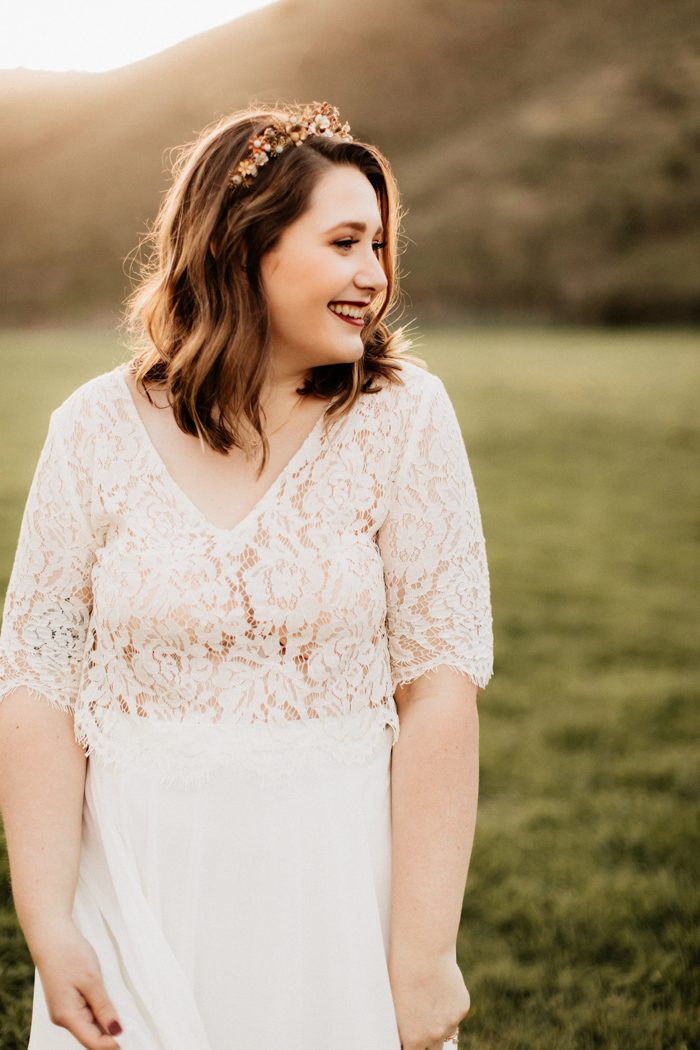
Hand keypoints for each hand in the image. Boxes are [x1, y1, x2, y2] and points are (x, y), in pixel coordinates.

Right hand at [30, 917, 123, 1048]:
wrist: (51, 936)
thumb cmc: (68, 954)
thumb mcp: (92, 980)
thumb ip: (104, 1008)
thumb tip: (115, 1031)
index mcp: (66, 1016)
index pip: (92, 1042)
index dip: (112, 1044)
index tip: (132, 1039)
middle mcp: (62, 1018)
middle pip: (91, 1036)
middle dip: (111, 1034)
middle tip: (135, 1028)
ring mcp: (63, 1010)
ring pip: (89, 1025)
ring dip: (106, 1023)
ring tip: (126, 1015)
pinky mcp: (66, 1001)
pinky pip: (86, 1014)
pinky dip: (99, 1012)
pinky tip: (112, 1005)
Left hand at [389, 949, 468, 1049]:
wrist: (423, 951)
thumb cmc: (401, 974)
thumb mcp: (396, 1006)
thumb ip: (405, 1026)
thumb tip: (407, 1035)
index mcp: (413, 1038)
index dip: (411, 1045)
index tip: (410, 1040)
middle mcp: (434, 1035)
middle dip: (427, 1042)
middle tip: (421, 1023)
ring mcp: (451, 1022)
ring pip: (447, 1031)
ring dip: (440, 1022)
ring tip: (428, 997)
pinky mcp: (462, 1008)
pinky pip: (456, 1014)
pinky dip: (450, 1006)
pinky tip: (440, 987)